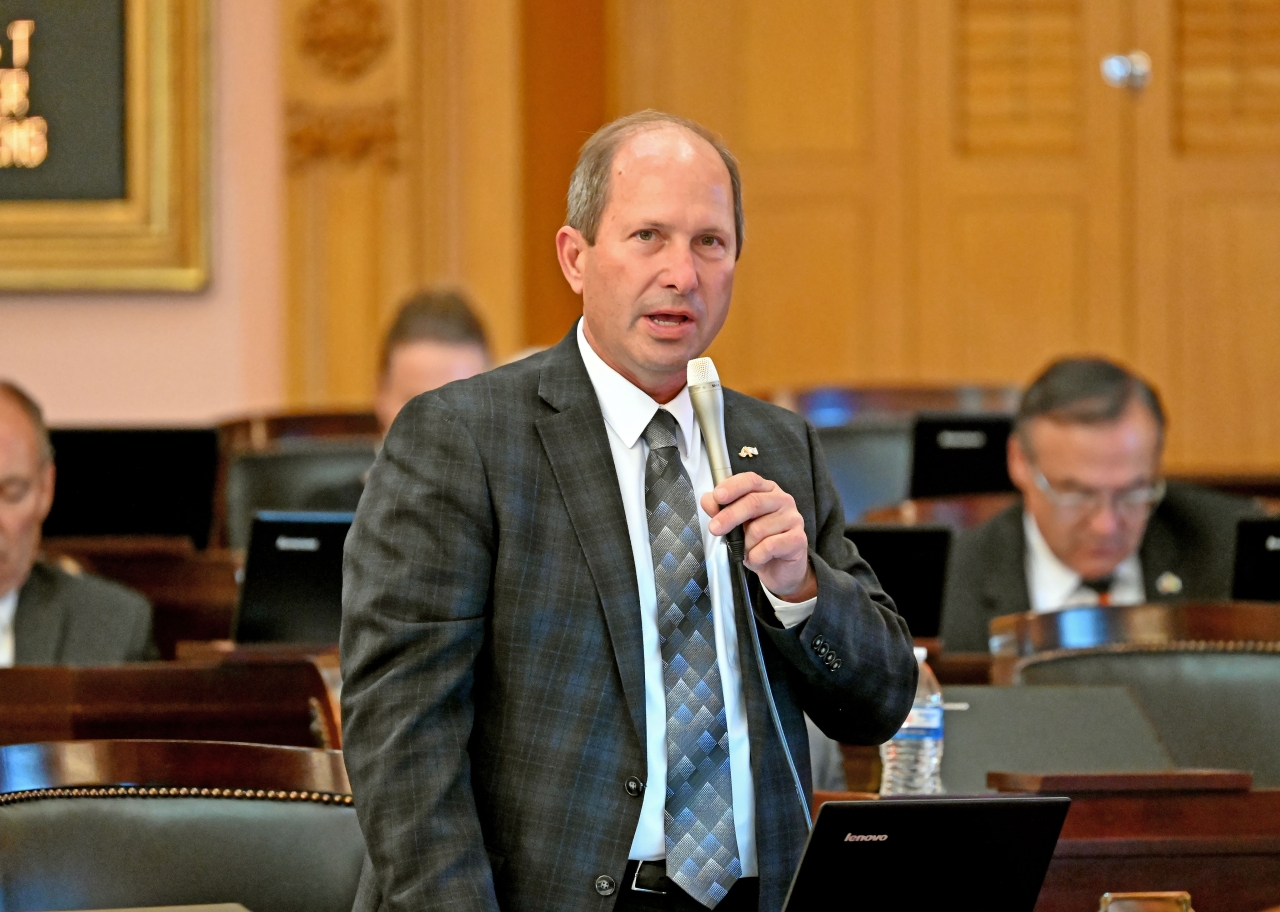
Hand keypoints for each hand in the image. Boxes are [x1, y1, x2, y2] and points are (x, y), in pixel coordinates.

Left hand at [701, 472, 816, 601]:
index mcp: (767, 490)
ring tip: (746, 551)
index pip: (750, 480)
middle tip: (714, 528)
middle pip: (753, 502)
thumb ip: (721, 510)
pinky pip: (769, 546)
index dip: (733, 487)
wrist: (779, 570)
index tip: (717, 496)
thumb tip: (708, 500)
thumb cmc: (757, 542)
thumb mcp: (736, 525)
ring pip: (759, 529)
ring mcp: (793, 518)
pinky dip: (756, 556)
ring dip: (745, 545)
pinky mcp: (799, 539)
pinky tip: (756, 558)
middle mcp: (782, 500)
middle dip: (730, 516)